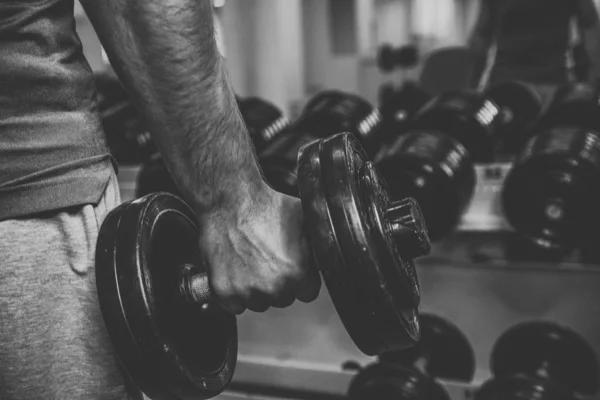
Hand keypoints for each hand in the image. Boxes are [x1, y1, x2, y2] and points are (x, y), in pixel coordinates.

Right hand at [197, 186, 321, 313]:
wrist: (230, 200)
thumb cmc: (267, 206)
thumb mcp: (305, 219)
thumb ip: (320, 243)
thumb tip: (332, 252)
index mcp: (297, 273)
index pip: (308, 293)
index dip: (301, 278)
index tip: (292, 266)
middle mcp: (273, 287)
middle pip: (284, 299)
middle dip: (279, 283)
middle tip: (269, 259)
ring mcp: (246, 291)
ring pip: (259, 303)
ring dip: (257, 289)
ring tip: (252, 262)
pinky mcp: (224, 291)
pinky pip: (234, 305)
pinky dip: (234, 292)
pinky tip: (237, 270)